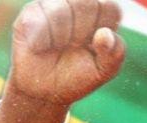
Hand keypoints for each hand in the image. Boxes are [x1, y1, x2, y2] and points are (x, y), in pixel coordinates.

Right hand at [0, 0, 125, 122]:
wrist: (44, 90)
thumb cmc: (76, 76)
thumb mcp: (103, 71)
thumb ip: (114, 53)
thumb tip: (104, 33)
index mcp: (101, 15)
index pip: (110, 8)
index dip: (101, 30)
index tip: (92, 46)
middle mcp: (79, 4)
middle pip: (87, 4)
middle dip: (81, 33)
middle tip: (73, 47)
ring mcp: (54, 4)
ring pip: (63, 9)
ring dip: (62, 37)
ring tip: (57, 47)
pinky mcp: (32, 10)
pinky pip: (40, 19)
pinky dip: (43, 40)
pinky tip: (41, 47)